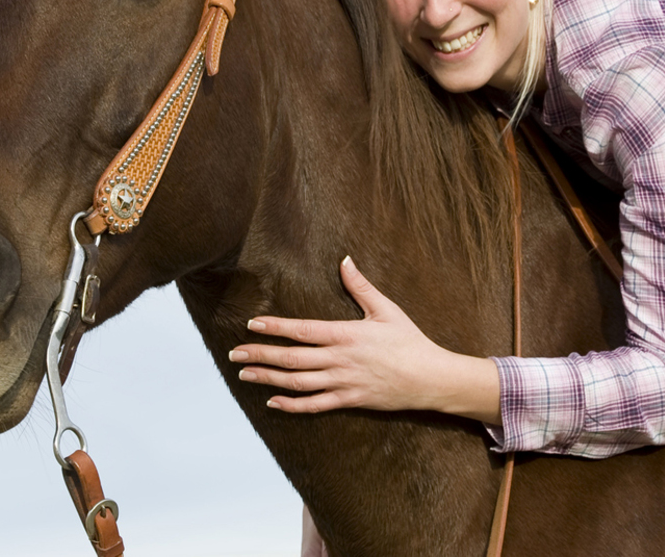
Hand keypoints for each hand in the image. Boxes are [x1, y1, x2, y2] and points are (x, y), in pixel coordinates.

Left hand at [228, 256, 500, 421]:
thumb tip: (345, 260)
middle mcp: (339, 360)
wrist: (430, 377)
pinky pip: (315, 406)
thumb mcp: (386, 309)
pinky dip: (292, 405)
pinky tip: (273, 403)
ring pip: (297, 383)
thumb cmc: (409, 341)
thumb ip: (361, 286)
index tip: (253, 324)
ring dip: (268, 379)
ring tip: (245, 375)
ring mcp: (343, 383)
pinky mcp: (350, 401)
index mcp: (345, 335)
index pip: (302, 330)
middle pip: (291, 358)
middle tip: (234, 354)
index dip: (275, 327)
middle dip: (260, 355)